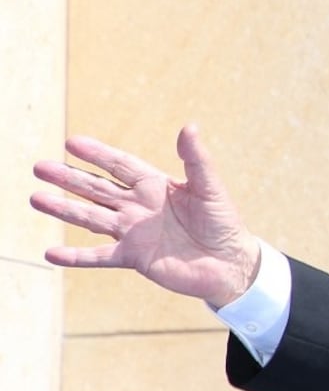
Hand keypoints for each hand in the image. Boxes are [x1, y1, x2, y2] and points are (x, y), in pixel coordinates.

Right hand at [30, 125, 260, 307]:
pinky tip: (51, 254)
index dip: (98, 154)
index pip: (120, 165)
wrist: (230, 264)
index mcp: (155, 186)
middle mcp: (138, 207)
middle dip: (69, 178)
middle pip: (97, 188)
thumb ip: (196, 160)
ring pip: (91, 218)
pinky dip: (76, 257)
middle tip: (40, 167)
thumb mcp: (210, 188)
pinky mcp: (134, 258)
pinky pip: (99, 257)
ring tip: (36, 198)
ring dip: (64, 210)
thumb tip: (189, 127)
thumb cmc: (223, 222)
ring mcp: (133, 233)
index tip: (72, 142)